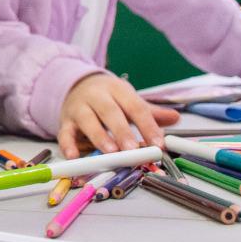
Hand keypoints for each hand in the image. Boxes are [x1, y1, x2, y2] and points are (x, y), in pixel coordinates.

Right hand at [58, 73, 179, 158]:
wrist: (77, 85)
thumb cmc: (109, 98)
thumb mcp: (129, 100)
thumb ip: (151, 112)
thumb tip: (175, 117)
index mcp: (117, 90)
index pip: (135, 107)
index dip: (147, 126)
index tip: (158, 144)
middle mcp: (96, 96)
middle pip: (110, 112)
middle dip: (122, 132)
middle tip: (133, 150)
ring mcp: (79, 108)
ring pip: (87, 121)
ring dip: (99, 137)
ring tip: (111, 152)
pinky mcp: (65, 121)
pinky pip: (65, 133)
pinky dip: (68, 145)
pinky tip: (75, 156)